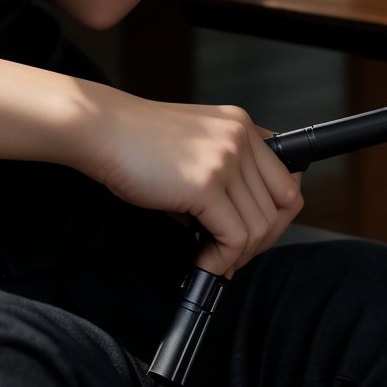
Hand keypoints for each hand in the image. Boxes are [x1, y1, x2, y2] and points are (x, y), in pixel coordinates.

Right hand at [72, 82, 304, 278]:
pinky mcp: (206, 184)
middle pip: (281, 207)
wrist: (99, 129)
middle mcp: (240, 137)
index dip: (275, 215)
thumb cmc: (136, 141)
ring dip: (237, 254)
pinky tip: (201, 261)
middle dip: (259, 240)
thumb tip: (242, 230)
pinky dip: (220, 261)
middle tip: (231, 254)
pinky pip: (234, 239)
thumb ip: (225, 169)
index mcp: (241, 124)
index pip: (287, 179)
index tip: (255, 234)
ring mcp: (225, 159)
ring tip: (210, 258)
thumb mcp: (194, 142)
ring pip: (259, 228)